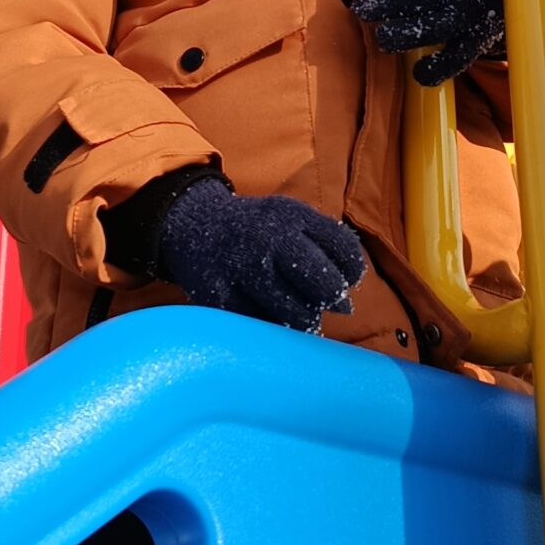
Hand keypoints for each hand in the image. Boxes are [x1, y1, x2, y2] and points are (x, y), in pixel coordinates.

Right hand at [155, 173, 365, 333]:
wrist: (192, 224)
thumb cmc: (257, 228)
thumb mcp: (292, 219)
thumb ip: (327, 251)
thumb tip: (347, 309)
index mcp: (292, 216)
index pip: (345, 252)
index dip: (352, 273)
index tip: (344, 279)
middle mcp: (269, 240)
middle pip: (324, 287)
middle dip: (329, 299)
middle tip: (317, 300)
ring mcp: (243, 269)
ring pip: (296, 316)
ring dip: (304, 320)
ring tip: (293, 307)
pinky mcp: (220, 297)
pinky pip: (263, 327)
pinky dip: (273, 328)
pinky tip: (269, 313)